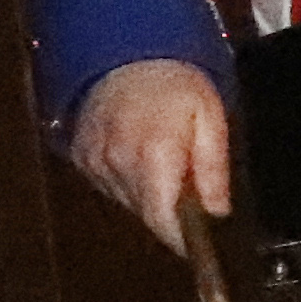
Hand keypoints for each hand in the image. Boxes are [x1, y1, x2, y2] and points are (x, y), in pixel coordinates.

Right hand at [69, 63, 232, 244]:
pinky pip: (111, 186)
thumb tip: (218, 212)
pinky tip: (142, 156)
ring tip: (167, 163)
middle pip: (147, 215)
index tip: (199, 246)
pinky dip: (129, 181)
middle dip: (172, 214)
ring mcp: (95, 162)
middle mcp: (118, 163)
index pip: (163, 220)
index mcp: (154, 154)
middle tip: (192, 193)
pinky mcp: (82, 158)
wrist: (125, 55)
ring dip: (151, 196)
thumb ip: (213, 169)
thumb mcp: (210, 118)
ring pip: (129, 203)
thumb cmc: (172, 82)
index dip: (182, 240)